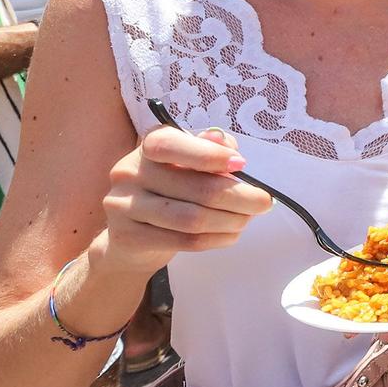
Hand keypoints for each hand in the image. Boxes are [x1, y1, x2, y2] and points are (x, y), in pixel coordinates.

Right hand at [99, 124, 271, 276]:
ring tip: (247, 220)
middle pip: (196, 188)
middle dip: (240, 197)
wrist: (129, 235)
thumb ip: (210, 150)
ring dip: (231, 221)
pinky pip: (184, 241)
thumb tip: (229, 148)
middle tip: (263, 203)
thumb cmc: (170, 189)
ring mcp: (124, 205)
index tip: (242, 164)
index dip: (210, 155)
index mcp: (149, 145)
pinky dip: (216, 239)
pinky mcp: (128, 237)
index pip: (172, 145)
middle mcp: (130, 171)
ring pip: (192, 219)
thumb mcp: (188, 162)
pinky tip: (230, 235)